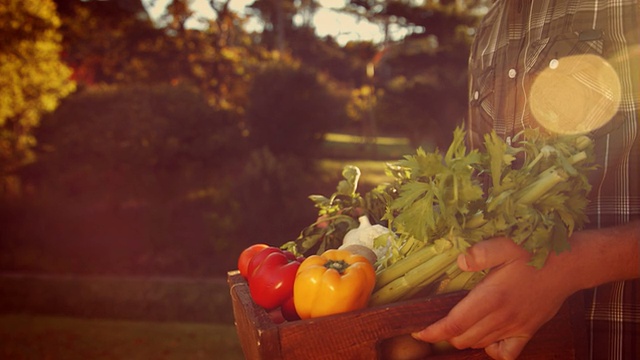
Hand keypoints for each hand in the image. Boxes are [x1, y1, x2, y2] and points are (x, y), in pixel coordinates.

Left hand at [412, 237, 572, 359]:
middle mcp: (501, 317)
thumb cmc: (534, 252)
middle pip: (463, 338)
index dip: (433, 332)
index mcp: (491, 297)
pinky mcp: (528, 332)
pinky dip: (493, 351)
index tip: (418, 332)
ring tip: (456, 326)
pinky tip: (487, 338)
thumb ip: (481, 252)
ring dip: (464, 338)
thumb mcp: (506, 244)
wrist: (568, 265)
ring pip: (480, 344)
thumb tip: (459, 261)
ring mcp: (515, 328)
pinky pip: (507, 354)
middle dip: (445, 334)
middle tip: (436, 323)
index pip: (454, 324)